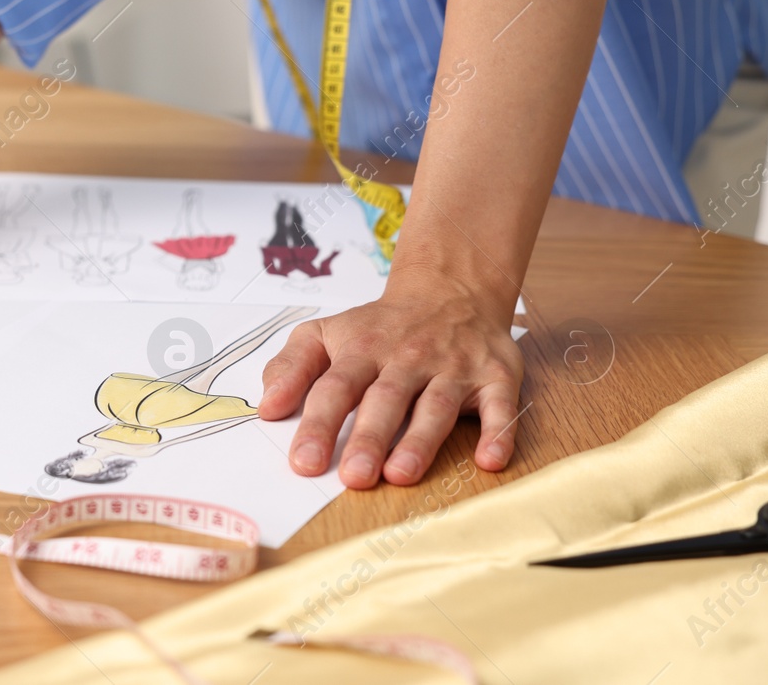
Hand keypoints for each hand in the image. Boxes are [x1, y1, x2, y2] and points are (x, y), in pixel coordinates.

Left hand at [257, 268, 523, 488]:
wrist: (449, 289)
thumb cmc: (380, 327)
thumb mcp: (326, 333)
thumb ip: (292, 366)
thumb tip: (266, 408)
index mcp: (362, 349)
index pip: (336, 387)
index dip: (320, 424)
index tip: (304, 462)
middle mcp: (408, 358)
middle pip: (385, 399)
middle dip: (369, 438)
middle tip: (354, 477)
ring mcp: (453, 368)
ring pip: (435, 405)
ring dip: (420, 440)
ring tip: (401, 474)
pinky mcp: (495, 376)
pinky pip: (500, 405)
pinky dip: (498, 432)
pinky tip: (490, 460)